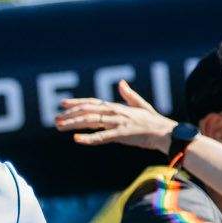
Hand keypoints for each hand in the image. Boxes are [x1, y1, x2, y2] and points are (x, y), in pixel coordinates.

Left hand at [54, 81, 175, 152]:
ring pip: (90, 121)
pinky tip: (77, 139)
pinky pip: (102, 136)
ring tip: (60, 127)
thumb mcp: (140, 105)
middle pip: (87, 110)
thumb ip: (129, 95)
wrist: (165, 133)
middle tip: (56, 119)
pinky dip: (89, 138)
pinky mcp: (121, 134)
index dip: (76, 102)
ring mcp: (117, 123)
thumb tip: (121, 82)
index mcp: (116, 106)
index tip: (62, 104)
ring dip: (73, 124)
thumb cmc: (153, 122)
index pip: (92, 102)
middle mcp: (114, 112)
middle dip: (70, 114)